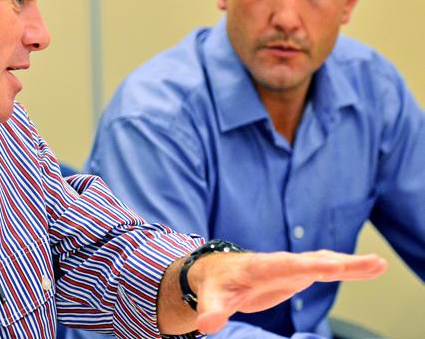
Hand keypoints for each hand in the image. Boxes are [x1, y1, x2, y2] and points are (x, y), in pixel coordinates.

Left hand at [191, 250, 386, 333]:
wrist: (216, 272)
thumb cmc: (215, 285)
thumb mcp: (211, 300)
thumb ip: (212, 311)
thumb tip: (207, 325)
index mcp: (258, 267)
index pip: (284, 266)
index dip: (306, 265)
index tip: (330, 264)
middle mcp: (278, 263)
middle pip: (312, 261)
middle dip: (340, 262)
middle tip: (370, 262)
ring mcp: (289, 266)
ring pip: (322, 262)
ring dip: (350, 264)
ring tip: (378, 264)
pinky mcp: (296, 272)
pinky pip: (324, 268)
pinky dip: (345, 267)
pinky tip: (366, 267)